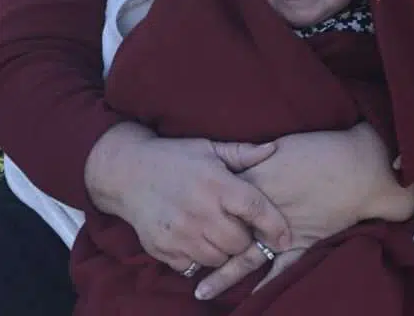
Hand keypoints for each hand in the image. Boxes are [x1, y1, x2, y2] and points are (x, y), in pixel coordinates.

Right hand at [84, 123, 290, 274]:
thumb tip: (274, 149)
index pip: (255, 208)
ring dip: (225, 250)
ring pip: (219, 258)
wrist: (127, 172)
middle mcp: (199, 211)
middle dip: (246, 238)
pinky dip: (200, 258)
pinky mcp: (165, 250)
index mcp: (215, 183)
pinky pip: (194, 266)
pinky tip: (197, 239)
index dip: (275, 225)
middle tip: (241, 228)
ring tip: (219, 232)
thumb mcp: (208, 148)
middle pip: (240, 242)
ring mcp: (181, 233)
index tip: (286, 237)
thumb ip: (242, 153)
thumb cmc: (174, 157)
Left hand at [195, 123, 413, 299]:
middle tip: (178, 258)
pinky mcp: (302, 242)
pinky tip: (248, 303)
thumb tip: (232, 162)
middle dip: (203, 244)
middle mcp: (263, 209)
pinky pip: (279, 270)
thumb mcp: (281, 147)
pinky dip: (264, 286)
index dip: (199, 208)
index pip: (219, 198)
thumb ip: (254, 157)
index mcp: (257, 181)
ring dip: (223, 273)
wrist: (358, 166)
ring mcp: (282, 230)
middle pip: (225, 230)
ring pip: (245, 256)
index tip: (176, 214)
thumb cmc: (321, 150)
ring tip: (199, 290)